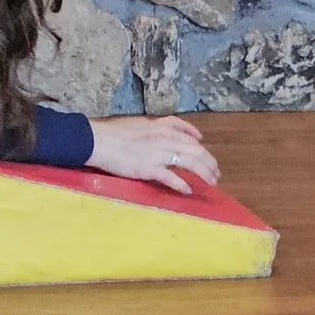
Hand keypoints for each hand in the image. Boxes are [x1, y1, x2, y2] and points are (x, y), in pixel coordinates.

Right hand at [86, 115, 219, 194]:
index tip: (205, 150)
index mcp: (162, 126)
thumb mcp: (140, 123)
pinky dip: (182, 185)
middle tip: (216, 173)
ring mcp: (159, 154)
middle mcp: (165, 138)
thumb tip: (167, 131)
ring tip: (212, 182)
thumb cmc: (115, 132)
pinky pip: (172, 178)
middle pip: (196, 150)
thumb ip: (156, 127)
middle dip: (210, 162)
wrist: (99, 140)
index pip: (189, 135)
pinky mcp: (150, 169)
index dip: (200, 144)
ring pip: (190, 163)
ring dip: (204, 173)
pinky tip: (188, 191)